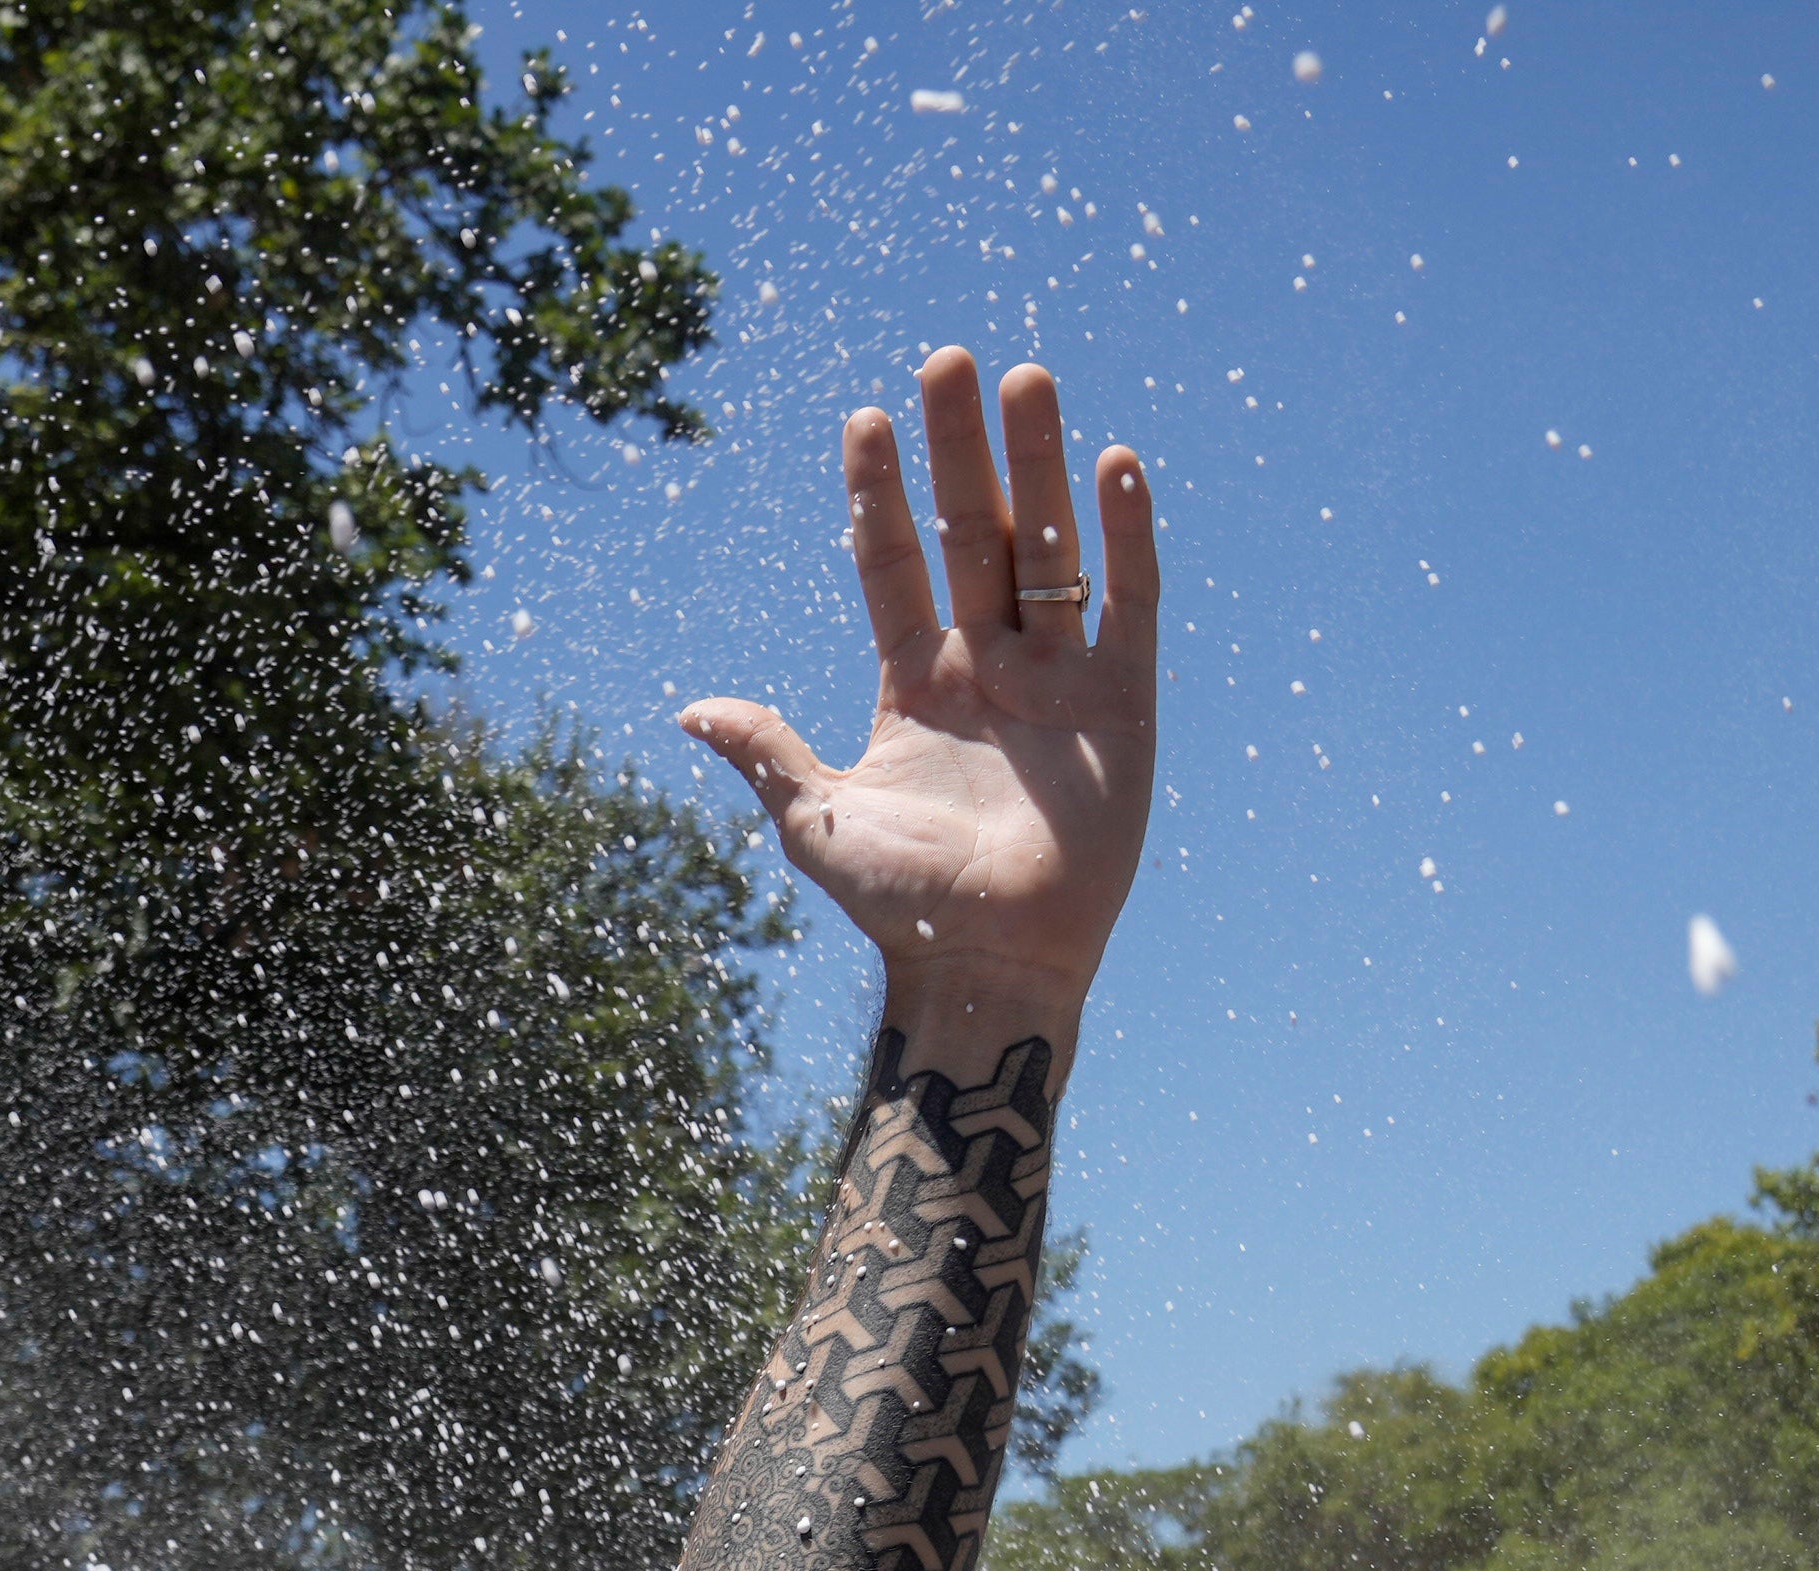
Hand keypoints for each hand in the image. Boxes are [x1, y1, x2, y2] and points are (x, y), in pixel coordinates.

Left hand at [684, 346, 1154, 1015]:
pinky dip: (1125, 536)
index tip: (864, 418)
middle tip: (949, 359)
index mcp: (912, 683)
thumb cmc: (901, 906)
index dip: (876, 496)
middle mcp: (985, 664)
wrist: (989, 963)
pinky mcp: (1123, 701)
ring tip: (1028, 377)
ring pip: (1048, 545)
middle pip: (971, 531)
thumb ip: (765, 750)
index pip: (890, 564)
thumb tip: (690, 708)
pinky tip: (1114, 465)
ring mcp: (1056, 676)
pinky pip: (1128, 601)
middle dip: (959, 449)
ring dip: (1038, 464)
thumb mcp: (816, 819)